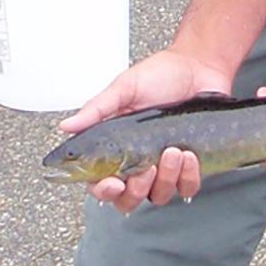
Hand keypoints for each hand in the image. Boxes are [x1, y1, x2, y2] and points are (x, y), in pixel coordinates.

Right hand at [55, 49, 235, 213]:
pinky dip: (188, 176)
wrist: (200, 66)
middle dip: (136, 190)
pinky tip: (190, 155)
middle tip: (146, 167)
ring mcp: (165, 167)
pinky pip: (187, 189)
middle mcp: (137, 161)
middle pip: (128, 200)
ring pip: (158, 196)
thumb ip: (97, 110)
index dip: (103, 191)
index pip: (100, 182)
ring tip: (174, 150)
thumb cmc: (161, 74)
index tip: (113, 183)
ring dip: (166, 178)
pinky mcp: (191, 167)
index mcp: (116, 147)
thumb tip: (66, 126)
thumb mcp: (125, 88)